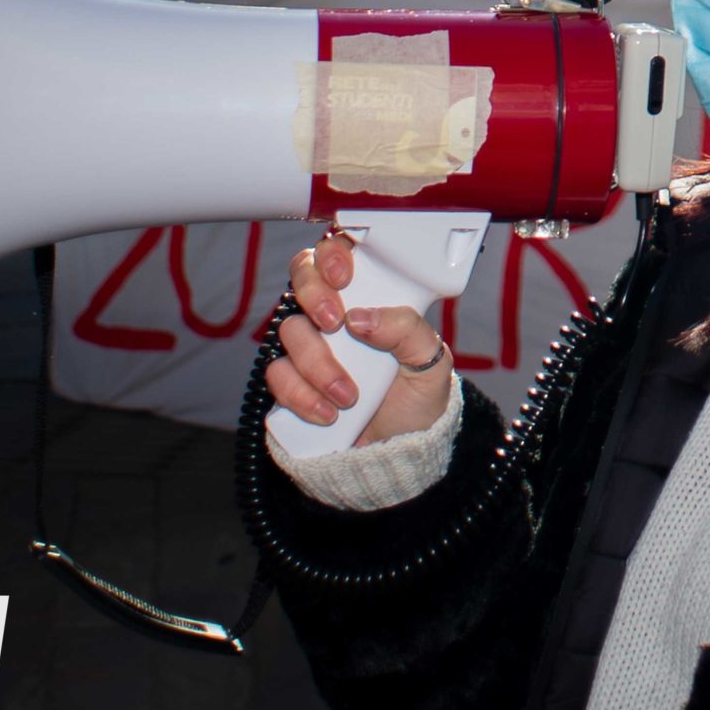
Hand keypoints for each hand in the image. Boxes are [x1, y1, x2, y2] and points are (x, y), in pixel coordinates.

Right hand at [265, 233, 452, 447]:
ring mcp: (309, 348)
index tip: (343, 276)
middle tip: (334, 324)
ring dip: (318, 364)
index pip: (340, 255)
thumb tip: (361, 317)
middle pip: (302, 277)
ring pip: (290, 331)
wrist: (395, 455)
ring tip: (348, 395)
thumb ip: (408, 329)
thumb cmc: (416, 403)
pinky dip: (302, 395)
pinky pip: (277, 375)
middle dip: (314, 296)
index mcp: (369, 300)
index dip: (332, 254)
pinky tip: (329, 413)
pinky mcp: (290, 382)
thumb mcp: (431, 362)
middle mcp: (333, 318)